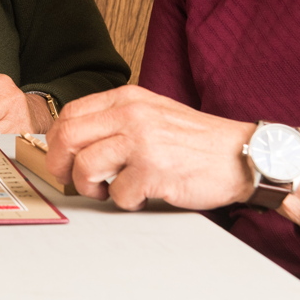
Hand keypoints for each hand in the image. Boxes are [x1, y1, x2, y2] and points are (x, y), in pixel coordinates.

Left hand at [46, 85, 299, 224]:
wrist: (243, 156)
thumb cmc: (197, 141)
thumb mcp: (153, 114)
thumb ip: (116, 120)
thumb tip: (72, 142)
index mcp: (127, 98)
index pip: (69, 114)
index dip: (56, 142)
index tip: (61, 160)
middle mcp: (131, 114)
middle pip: (67, 138)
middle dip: (61, 167)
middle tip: (75, 182)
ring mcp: (142, 141)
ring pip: (85, 167)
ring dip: (91, 188)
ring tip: (110, 190)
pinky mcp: (154, 170)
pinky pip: (118, 193)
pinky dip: (127, 201)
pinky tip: (143, 195)